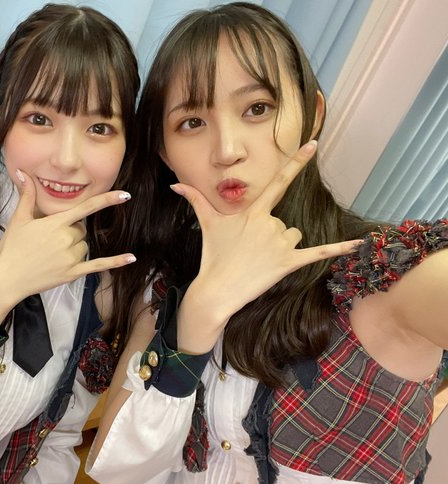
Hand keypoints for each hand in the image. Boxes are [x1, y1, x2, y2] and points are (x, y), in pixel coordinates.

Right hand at [0, 169, 134, 308]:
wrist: (7, 279)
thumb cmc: (11, 249)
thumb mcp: (19, 219)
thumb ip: (27, 195)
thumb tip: (22, 173)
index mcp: (56, 223)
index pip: (86, 208)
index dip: (107, 200)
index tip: (125, 195)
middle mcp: (67, 239)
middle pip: (81, 230)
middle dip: (70, 232)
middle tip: (49, 241)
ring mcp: (71, 257)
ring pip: (84, 246)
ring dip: (75, 247)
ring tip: (52, 254)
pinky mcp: (73, 273)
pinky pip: (98, 265)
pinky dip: (115, 262)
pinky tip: (130, 257)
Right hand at [174, 141, 360, 352]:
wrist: (216, 289)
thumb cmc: (212, 255)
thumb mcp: (206, 224)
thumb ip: (195, 200)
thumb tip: (175, 183)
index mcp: (253, 212)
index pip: (278, 181)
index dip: (296, 162)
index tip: (313, 143)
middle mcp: (270, 223)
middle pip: (284, 221)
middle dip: (271, 234)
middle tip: (251, 251)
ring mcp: (280, 244)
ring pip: (294, 235)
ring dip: (282, 246)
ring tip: (261, 260)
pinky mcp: (289, 263)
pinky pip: (318, 253)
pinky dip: (338, 249)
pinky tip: (357, 244)